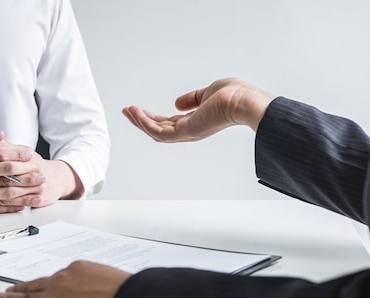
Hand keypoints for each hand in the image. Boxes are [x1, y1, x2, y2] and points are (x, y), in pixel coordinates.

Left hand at [0, 131, 83, 206]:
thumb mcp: (16, 151)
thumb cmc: (32, 165)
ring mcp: (35, 181)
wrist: (57, 179)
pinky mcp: (37, 196)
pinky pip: (17, 202)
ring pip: (10, 186)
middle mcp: (30, 164)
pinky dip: (2, 204)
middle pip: (6, 165)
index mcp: (22, 151)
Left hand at [0, 261, 131, 297]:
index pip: (55, 277)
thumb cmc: (124, 293)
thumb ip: (102, 284)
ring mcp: (52, 295)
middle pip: (36, 284)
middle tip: (10, 289)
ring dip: (13, 296)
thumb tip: (107, 291)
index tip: (39, 284)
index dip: (44, 282)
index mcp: (77, 269)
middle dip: (22, 287)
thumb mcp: (114, 280)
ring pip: (27, 295)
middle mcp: (61, 280)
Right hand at [122, 78, 274, 142]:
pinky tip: (136, 112)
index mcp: (195, 122)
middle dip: (141, 120)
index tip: (138, 109)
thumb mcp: (207, 93)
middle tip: (126, 111)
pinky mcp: (185, 132)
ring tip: (127, 110)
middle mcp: (189, 131)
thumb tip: (176, 103)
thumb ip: (192, 98)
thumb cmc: (234, 96)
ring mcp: (186, 133)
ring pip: (155, 132)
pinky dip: (145, 122)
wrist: (243, 102)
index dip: (152, 116)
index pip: (168, 123)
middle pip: (158, 129)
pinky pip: (158, 131)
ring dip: (139, 121)